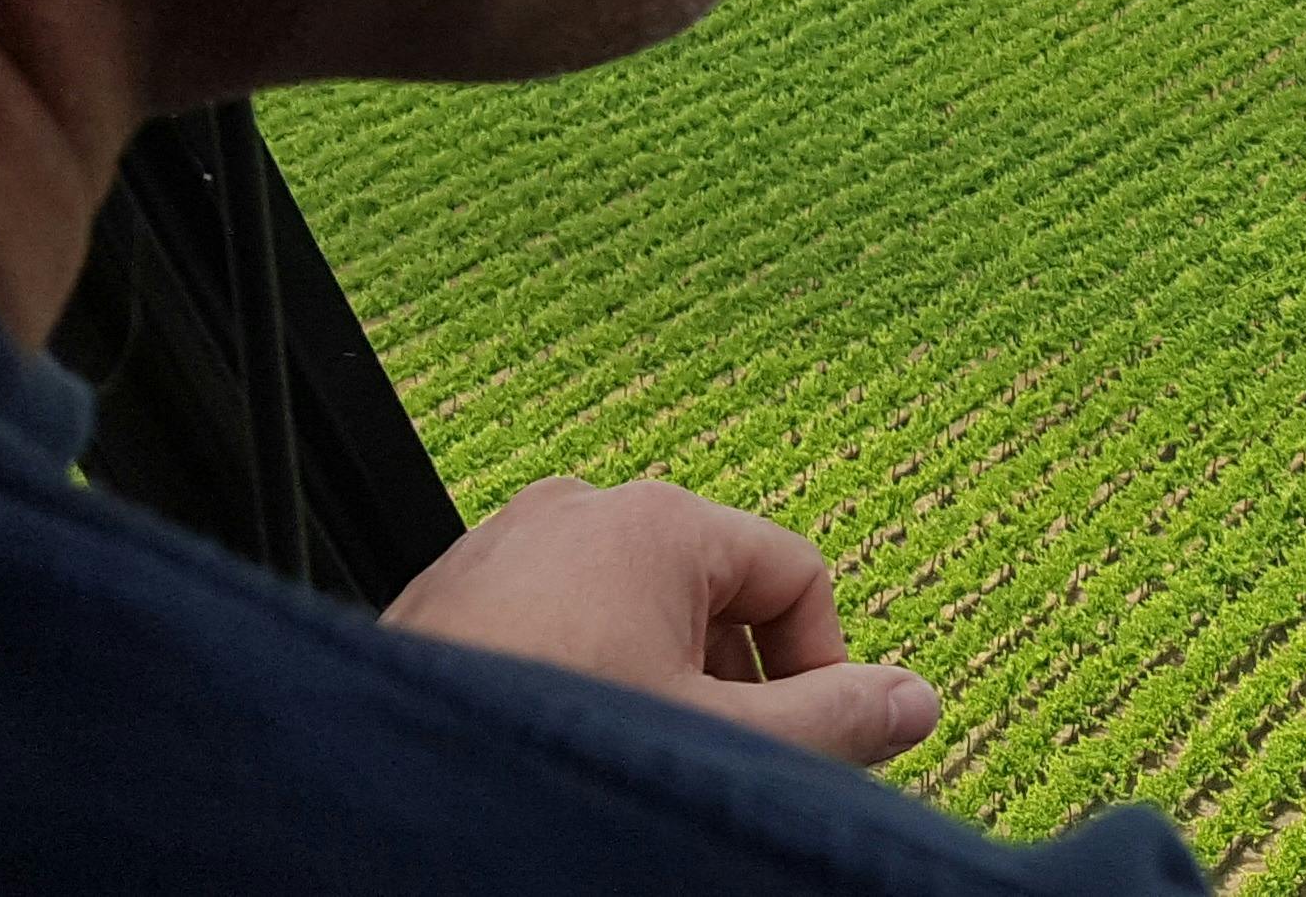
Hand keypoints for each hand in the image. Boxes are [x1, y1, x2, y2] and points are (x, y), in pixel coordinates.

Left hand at [382, 474, 940, 768]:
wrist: (390, 795)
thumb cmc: (547, 750)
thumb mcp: (721, 744)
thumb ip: (835, 723)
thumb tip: (915, 702)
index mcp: (658, 521)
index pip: (795, 572)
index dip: (820, 668)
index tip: (808, 744)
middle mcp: (579, 509)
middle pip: (713, 592)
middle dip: (730, 684)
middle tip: (714, 765)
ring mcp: (506, 547)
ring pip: (631, 615)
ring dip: (655, 687)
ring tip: (630, 758)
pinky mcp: (452, 595)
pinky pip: (555, 626)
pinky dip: (579, 681)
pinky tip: (562, 748)